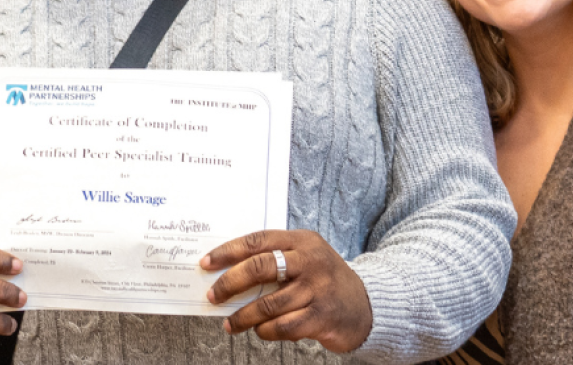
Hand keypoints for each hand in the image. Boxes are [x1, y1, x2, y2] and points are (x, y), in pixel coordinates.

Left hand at [201, 230, 372, 352]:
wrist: (366, 306)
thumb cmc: (325, 281)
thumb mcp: (306, 259)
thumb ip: (274, 260)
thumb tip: (228, 275)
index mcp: (302, 241)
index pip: (258, 241)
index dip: (228, 252)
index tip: (206, 264)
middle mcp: (311, 261)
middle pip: (260, 268)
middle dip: (230, 283)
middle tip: (213, 296)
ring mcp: (318, 289)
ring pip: (268, 304)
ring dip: (244, 316)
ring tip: (231, 324)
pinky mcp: (322, 316)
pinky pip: (283, 326)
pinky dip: (266, 331)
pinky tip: (260, 331)